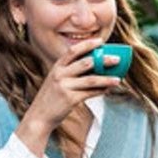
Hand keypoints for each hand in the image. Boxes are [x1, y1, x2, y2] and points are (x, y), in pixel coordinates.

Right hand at [15, 38, 120, 156]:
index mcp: (57, 67)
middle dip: (103, 60)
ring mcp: (64, 86)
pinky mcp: (69, 99)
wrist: (39, 116)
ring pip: (91, 79)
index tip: (101, 41)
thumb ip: (71, 72)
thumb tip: (95, 67)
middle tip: (117, 59)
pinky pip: (89, 93)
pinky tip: (108, 90)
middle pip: (86, 63)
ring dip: (106, 79)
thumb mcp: (57, 81)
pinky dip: (100, 91)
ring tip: (118, 79)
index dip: (87, 44)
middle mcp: (60, 74)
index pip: (73, 51)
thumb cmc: (52, 97)